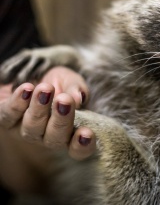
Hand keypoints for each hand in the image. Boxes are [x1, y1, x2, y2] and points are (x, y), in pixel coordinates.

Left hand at [0, 67, 95, 192]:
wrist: (33, 75)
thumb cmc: (59, 83)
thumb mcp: (72, 81)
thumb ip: (77, 89)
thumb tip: (78, 98)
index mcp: (71, 132)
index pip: (79, 149)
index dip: (83, 146)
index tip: (87, 133)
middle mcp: (49, 136)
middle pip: (55, 139)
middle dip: (61, 120)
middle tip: (65, 100)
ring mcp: (27, 130)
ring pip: (32, 128)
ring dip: (39, 109)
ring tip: (45, 89)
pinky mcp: (7, 119)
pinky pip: (9, 116)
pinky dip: (18, 103)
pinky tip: (27, 89)